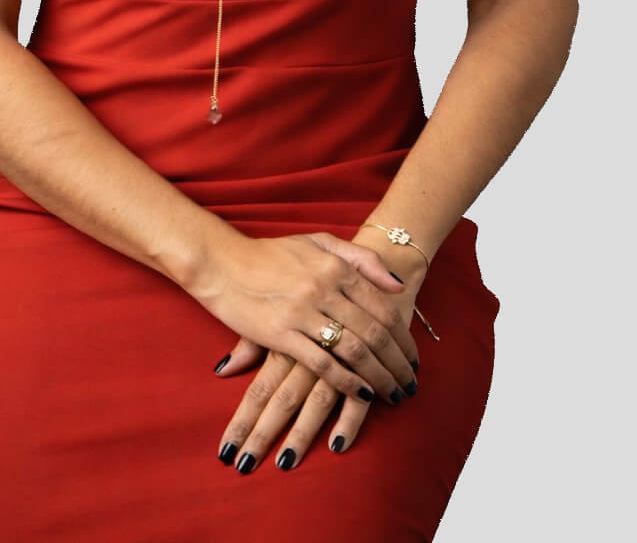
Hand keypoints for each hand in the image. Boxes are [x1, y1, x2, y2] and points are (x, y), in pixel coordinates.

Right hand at [212, 238, 425, 472]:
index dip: (404, 339)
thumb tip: (397, 286)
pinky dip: (347, 382)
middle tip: (409, 385)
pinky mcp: (281, 334)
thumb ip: (361, 259)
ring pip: (354, 351)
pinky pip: (323, 364)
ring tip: (392, 394)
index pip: (383, 308)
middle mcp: (324, 288)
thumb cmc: (272, 254)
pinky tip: (361, 393)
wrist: (222, 262)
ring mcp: (302, 312)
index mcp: (336, 267)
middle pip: (374, 334)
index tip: (413, 359)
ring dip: (378, 377)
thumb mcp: (318, 242)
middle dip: (397, 364)